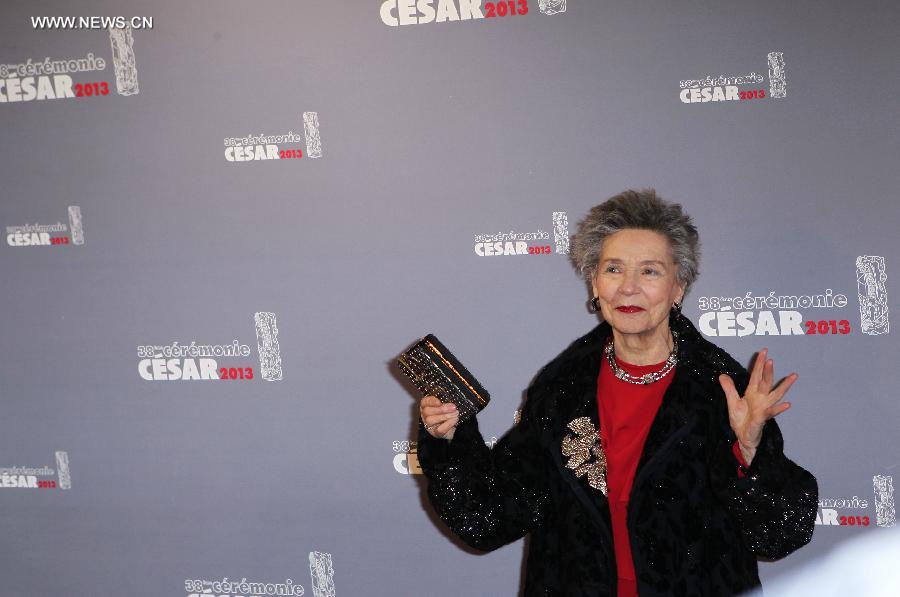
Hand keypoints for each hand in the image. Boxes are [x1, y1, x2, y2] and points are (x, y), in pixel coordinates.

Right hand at [420, 395, 458, 439]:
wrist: (456, 427)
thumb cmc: (450, 413)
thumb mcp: (447, 404)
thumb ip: (446, 399)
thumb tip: (450, 396)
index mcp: (427, 406)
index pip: (424, 402)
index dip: (432, 401)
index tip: (440, 401)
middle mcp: (425, 416)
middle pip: (426, 411)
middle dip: (441, 409)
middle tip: (453, 407)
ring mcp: (429, 426)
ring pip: (430, 420)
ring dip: (445, 416)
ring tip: (456, 413)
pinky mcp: (436, 434)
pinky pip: (439, 429)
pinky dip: (448, 424)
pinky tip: (455, 420)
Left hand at [718, 348, 797, 465]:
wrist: (743, 437)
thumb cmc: (741, 420)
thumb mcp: (732, 402)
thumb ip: (728, 388)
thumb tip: (722, 375)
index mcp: (753, 393)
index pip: (756, 375)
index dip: (759, 364)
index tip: (764, 351)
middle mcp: (761, 398)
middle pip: (766, 382)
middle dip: (768, 371)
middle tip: (771, 360)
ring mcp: (764, 408)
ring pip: (775, 394)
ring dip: (783, 386)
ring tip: (792, 376)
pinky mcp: (762, 419)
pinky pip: (771, 413)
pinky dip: (778, 409)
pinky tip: (787, 404)